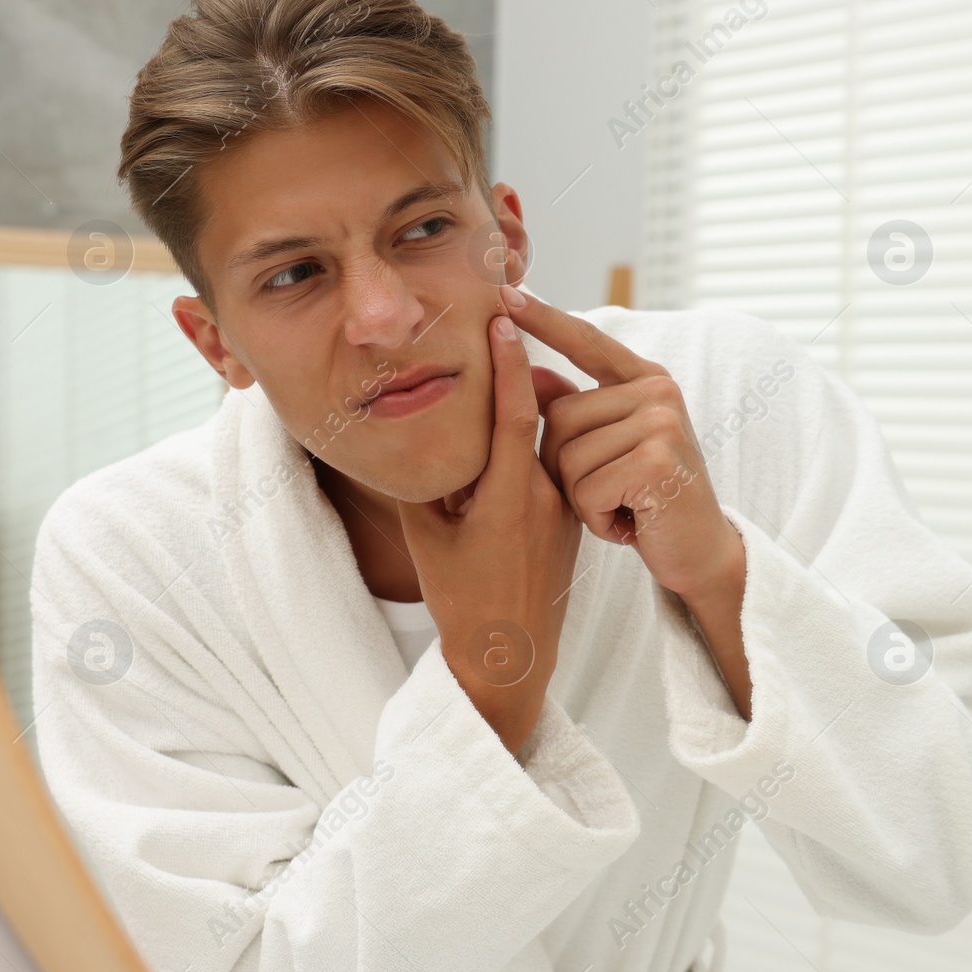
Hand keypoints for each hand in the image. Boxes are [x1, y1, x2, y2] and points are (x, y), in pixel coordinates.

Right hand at [397, 312, 583, 756]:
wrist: (511, 657)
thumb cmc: (461, 600)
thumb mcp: (424, 538)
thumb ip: (420, 481)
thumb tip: (400, 431)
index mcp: (509, 495)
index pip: (514, 409)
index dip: (508, 359)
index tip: (502, 315)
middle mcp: (544, 493)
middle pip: (533, 414)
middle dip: (516, 369)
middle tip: (499, 318)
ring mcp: (562, 506)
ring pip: (542, 440)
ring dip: (523, 406)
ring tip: (503, 364)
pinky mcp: (570, 517)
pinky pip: (549, 466)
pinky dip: (531, 442)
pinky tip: (510, 428)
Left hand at [499, 287, 740, 601]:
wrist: (699, 553)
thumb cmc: (647, 499)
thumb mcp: (610, 449)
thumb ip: (576, 409)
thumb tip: (529, 373)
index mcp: (645, 379)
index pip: (586, 341)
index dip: (544, 318)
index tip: (505, 291)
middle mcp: (658, 390)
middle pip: (559, 417)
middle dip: (567, 470)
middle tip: (611, 493)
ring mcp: (662, 421)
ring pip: (567, 457)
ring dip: (583, 500)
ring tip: (621, 508)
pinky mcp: (658, 459)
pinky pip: (586, 488)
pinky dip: (597, 519)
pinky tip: (629, 524)